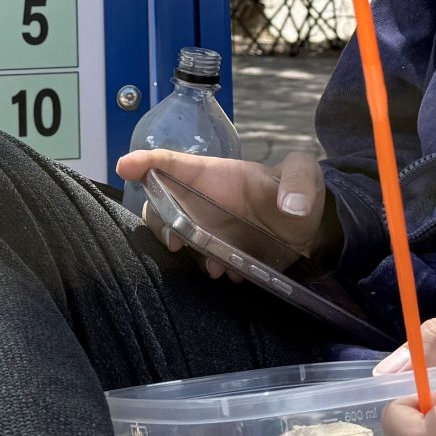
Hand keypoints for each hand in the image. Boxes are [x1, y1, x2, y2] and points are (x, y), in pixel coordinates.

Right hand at [113, 147, 325, 278]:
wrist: (311, 231)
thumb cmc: (299, 193)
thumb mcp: (305, 174)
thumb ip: (300, 180)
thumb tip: (292, 206)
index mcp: (216, 175)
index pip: (174, 163)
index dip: (146, 162)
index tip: (125, 167)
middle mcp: (202, 201)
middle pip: (160, 205)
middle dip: (157, 221)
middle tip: (176, 243)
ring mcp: (207, 229)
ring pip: (175, 237)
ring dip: (186, 251)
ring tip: (217, 266)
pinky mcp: (218, 254)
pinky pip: (198, 262)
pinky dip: (208, 269)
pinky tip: (233, 274)